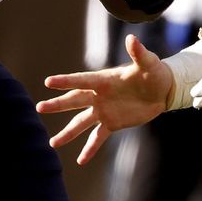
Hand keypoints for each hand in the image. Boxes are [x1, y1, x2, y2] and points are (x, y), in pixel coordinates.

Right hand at [36, 34, 171, 164]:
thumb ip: (138, 52)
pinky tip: (80, 161)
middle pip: (74, 100)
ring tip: (52, 143)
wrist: (161, 91)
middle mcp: (98, 95)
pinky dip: (89, 149)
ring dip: (67, 132)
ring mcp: (103, 110)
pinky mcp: (111, 123)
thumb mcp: (148, 63)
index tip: (48, 82)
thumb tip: (131, 38)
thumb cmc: (154, 72)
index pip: (81, 80)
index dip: (66, 81)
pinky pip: (97, 137)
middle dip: (57, 105)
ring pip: (80, 122)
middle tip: (40, 108)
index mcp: (103, 79)